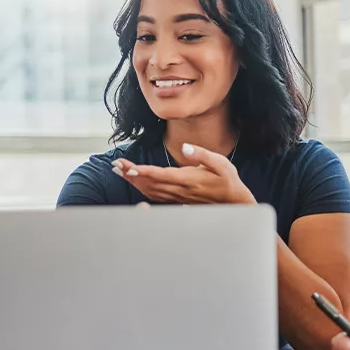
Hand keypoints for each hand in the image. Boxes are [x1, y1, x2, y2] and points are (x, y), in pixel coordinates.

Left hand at [112, 143, 255, 204]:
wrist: (233, 202)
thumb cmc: (227, 180)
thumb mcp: (220, 163)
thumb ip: (202, 155)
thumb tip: (186, 147)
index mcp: (188, 180)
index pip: (161, 175)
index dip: (144, 172)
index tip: (130, 168)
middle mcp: (180, 190)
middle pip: (150, 182)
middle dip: (132, 174)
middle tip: (116, 165)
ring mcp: (177, 197)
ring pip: (150, 190)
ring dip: (133, 181)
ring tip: (119, 171)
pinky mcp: (176, 199)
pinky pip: (155, 195)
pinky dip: (141, 189)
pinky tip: (133, 183)